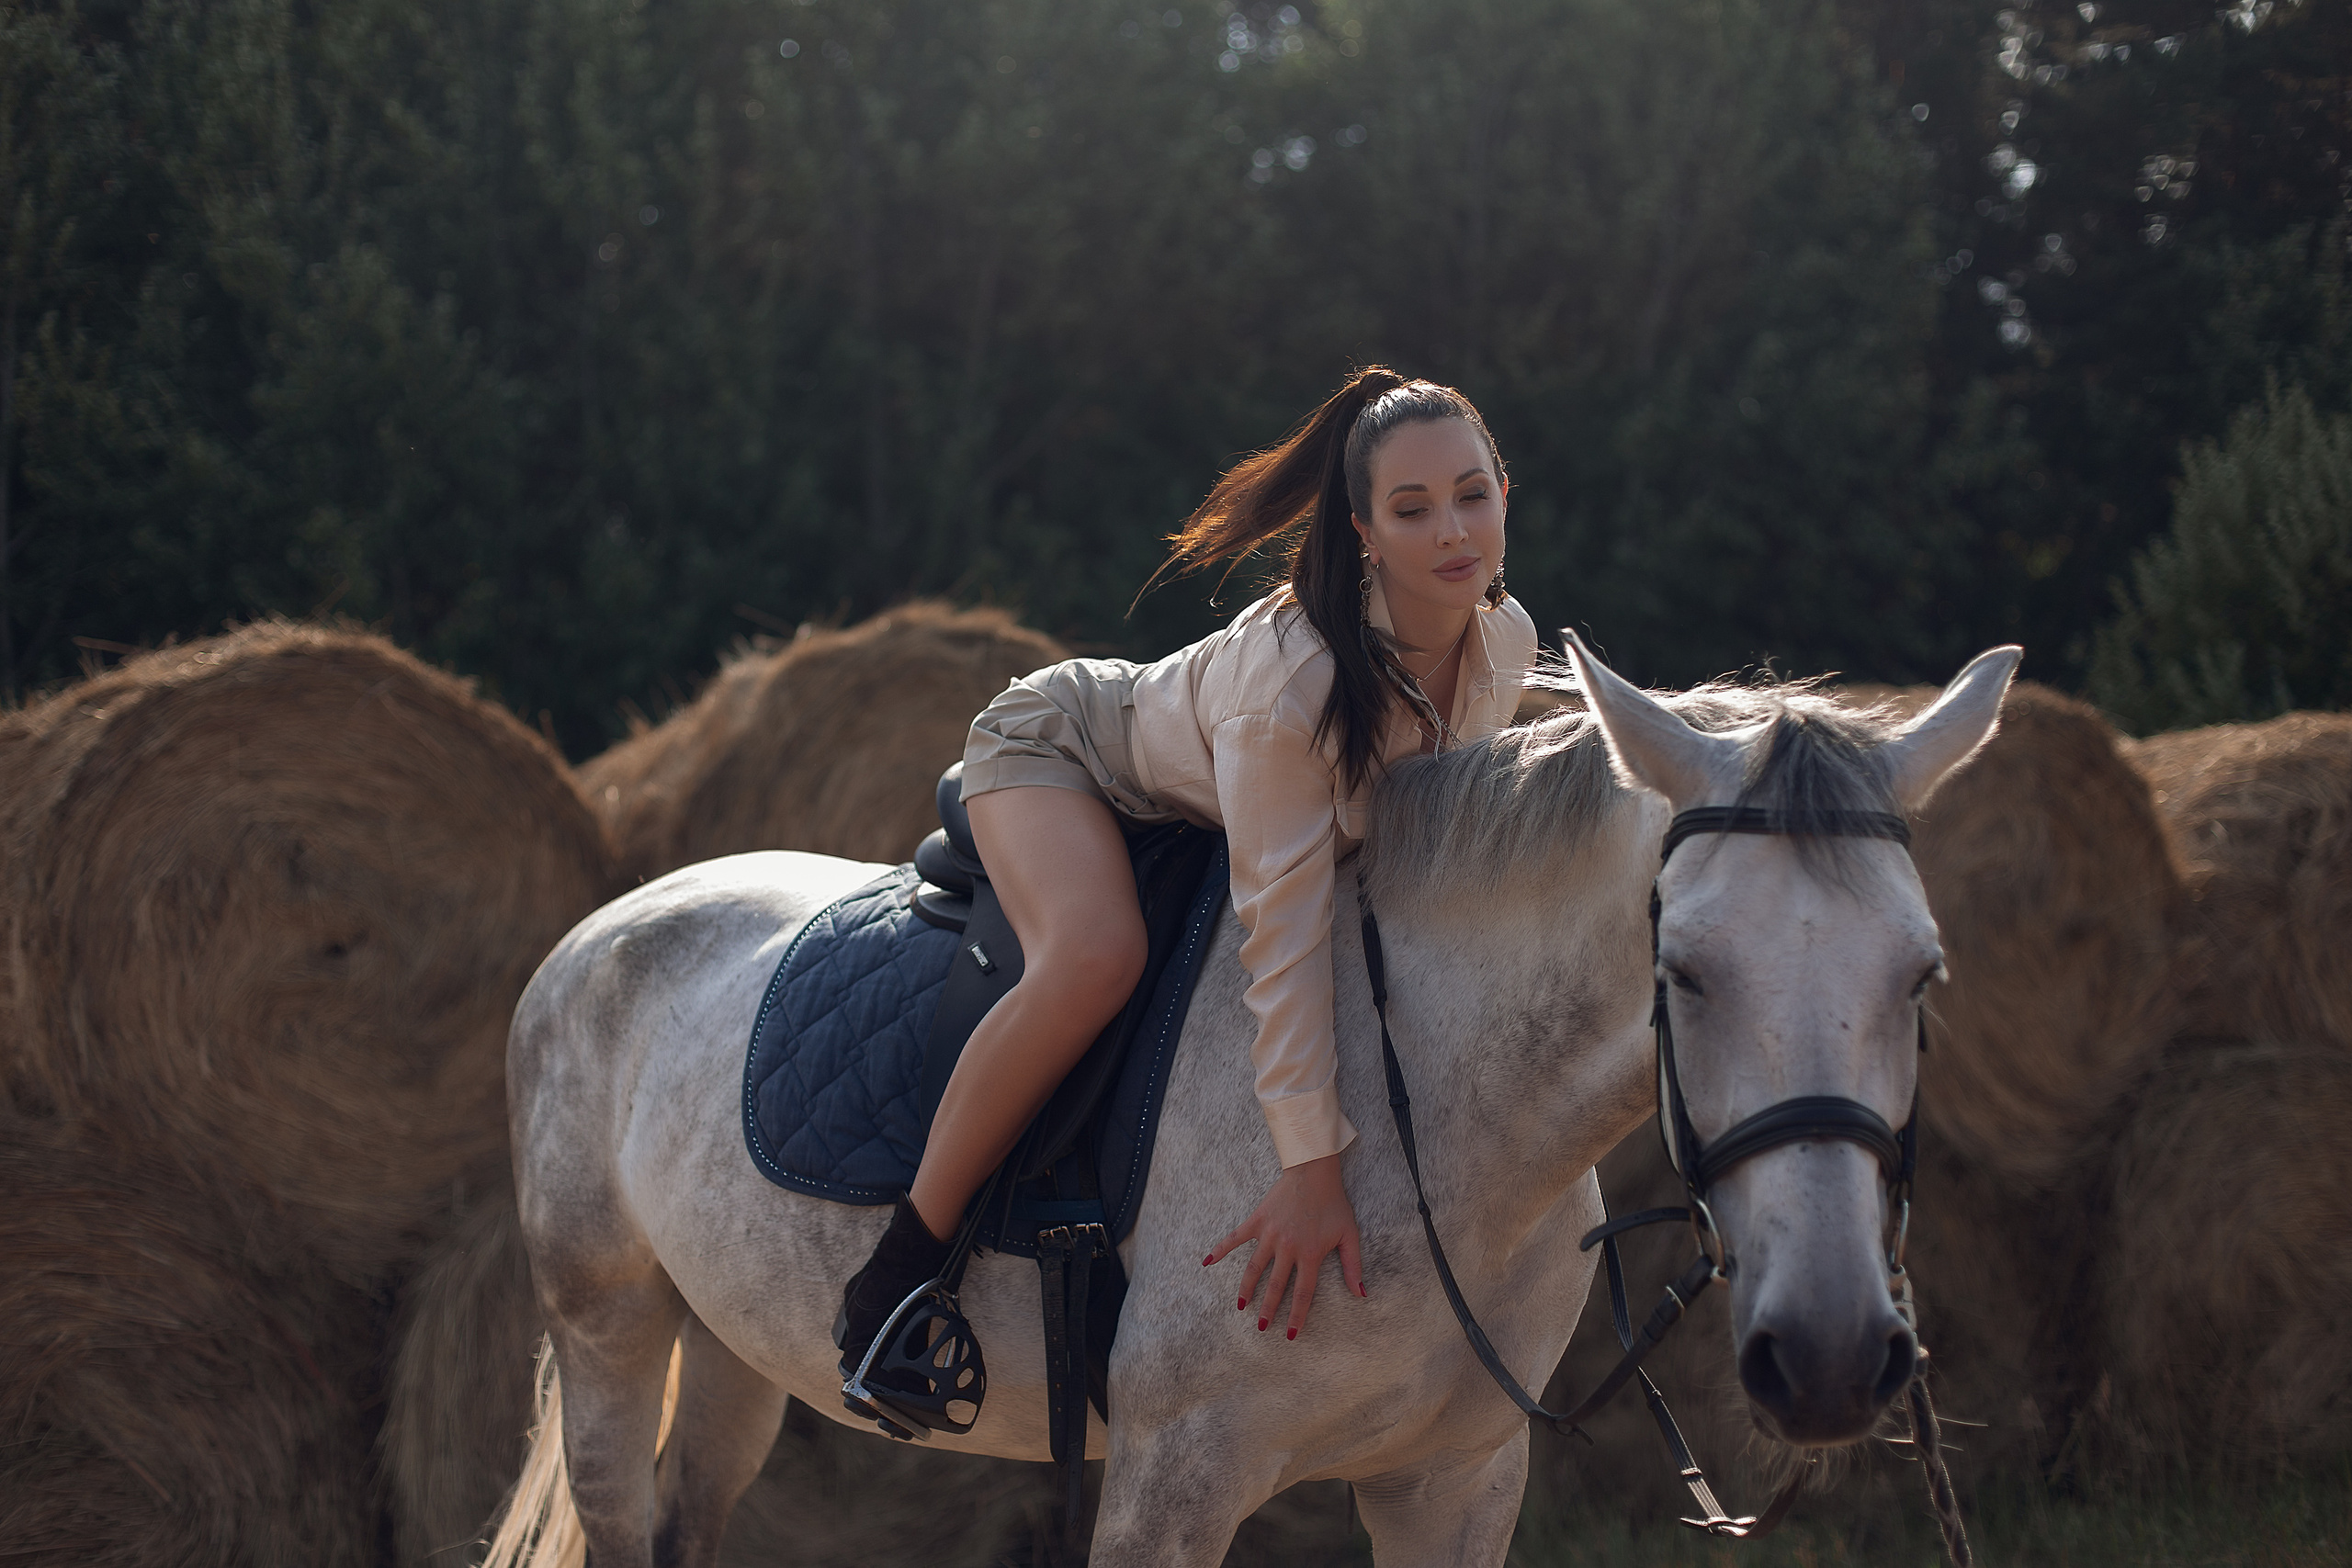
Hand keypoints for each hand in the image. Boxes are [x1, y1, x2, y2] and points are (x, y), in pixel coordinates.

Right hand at [1203, 1152, 1364, 1339]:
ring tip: (1241, 1306)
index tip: (1289, 1334)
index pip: (1303, 1293)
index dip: (1296, 1315)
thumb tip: (1361, 1294)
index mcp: (1310, 1254)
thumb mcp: (1349, 1235)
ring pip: (1254, 1268)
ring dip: (1247, 1289)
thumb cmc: (1334, 1204)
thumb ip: (1353, 1266)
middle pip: (1276, 1285)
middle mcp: (1288, 1247)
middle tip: (1261, 1326)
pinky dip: (1220, 1249)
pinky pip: (1235, 1238)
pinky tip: (1207, 1262)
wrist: (1314, 1173)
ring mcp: (1270, 1234)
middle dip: (1268, 1309)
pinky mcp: (1257, 1220)